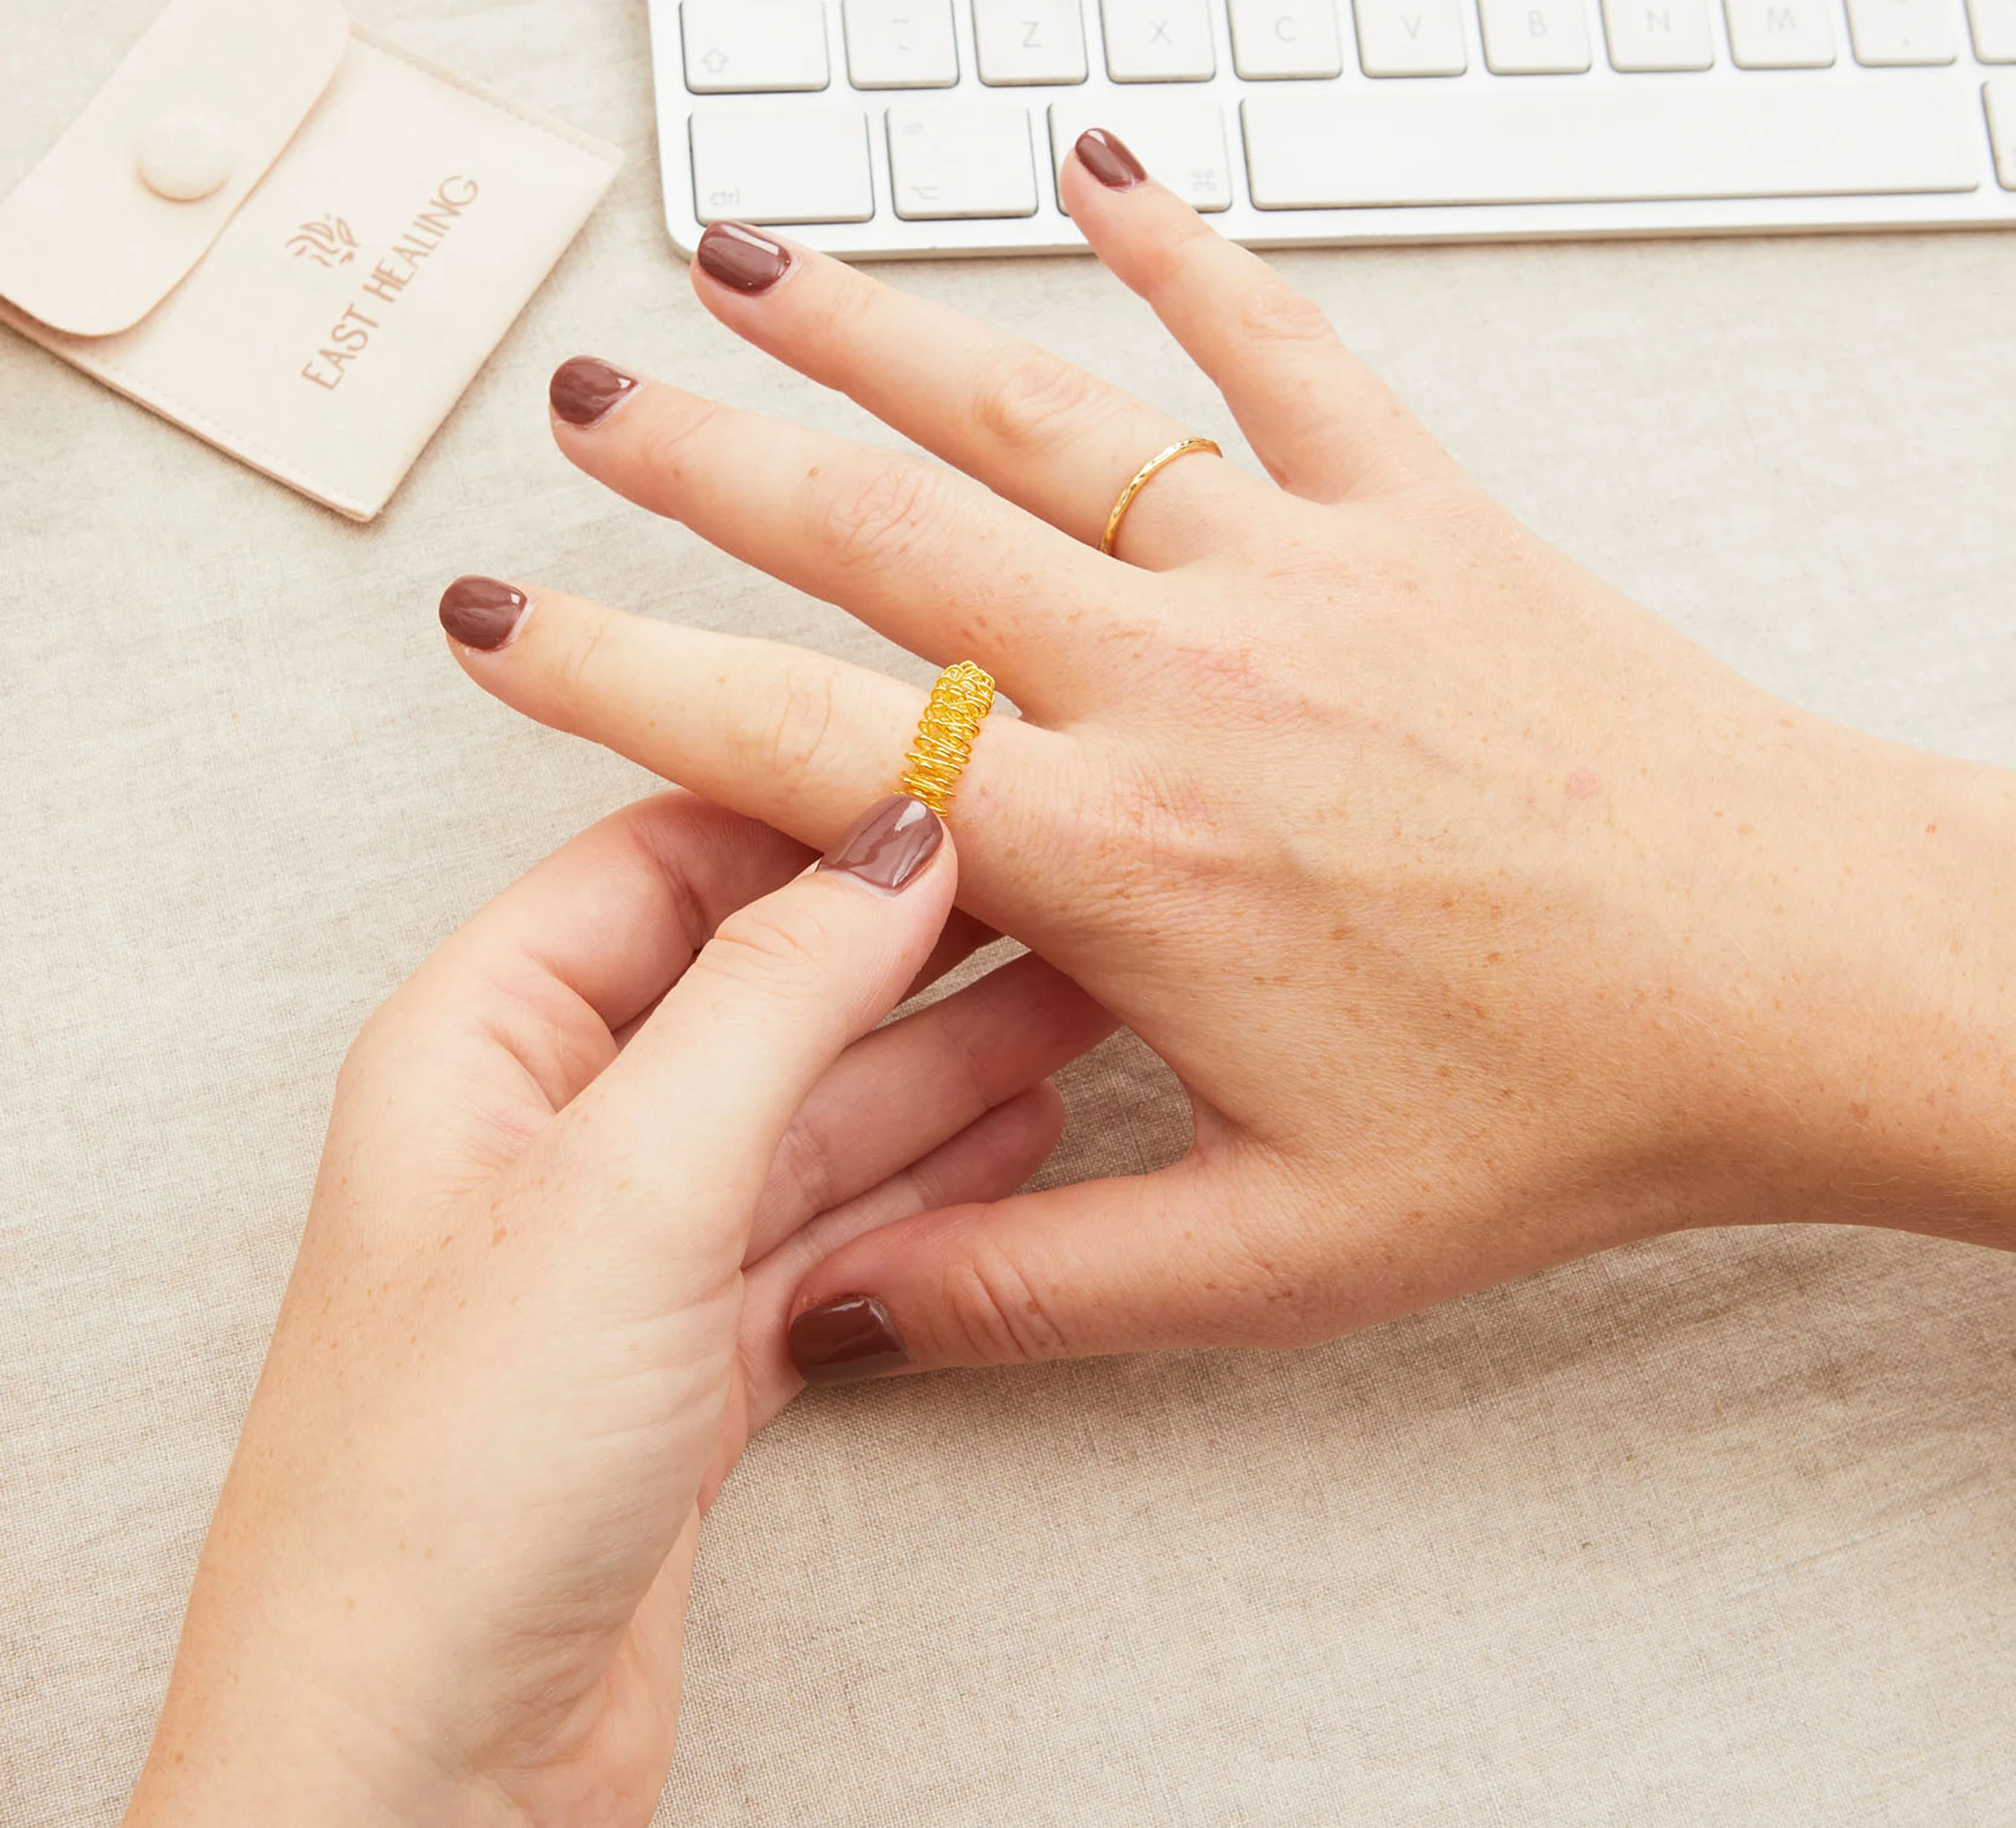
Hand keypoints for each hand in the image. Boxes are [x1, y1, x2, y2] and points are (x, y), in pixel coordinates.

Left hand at [124, 793, 1108, 1826]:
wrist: (422, 1763)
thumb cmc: (451, 1474)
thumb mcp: (629, 1184)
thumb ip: (771, 994)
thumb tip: (889, 837)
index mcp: (483, 1042)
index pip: (664, 860)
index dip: (812, 812)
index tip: (961, 782)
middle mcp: (551, 1131)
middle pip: (757, 988)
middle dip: (911, 946)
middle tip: (1071, 900)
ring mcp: (623, 1248)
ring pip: (809, 1115)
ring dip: (943, 1063)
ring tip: (1090, 1009)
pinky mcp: (685, 1356)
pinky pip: (825, 1227)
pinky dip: (920, 1186)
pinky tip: (1019, 1142)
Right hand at [441, 136, 2015, 1386]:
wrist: (1797, 978)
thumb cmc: (1563, 1109)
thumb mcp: (1279, 1253)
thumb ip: (1032, 1283)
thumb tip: (837, 1308)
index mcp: (1120, 859)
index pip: (795, 747)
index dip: (617, 679)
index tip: (503, 625)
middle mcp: (1182, 680)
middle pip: (881, 538)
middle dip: (702, 463)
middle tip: (583, 407)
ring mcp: (1299, 573)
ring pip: (1037, 419)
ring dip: (872, 333)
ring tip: (745, 265)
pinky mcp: (1415, 515)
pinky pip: (1279, 346)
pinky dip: (1181, 250)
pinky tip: (1094, 173)